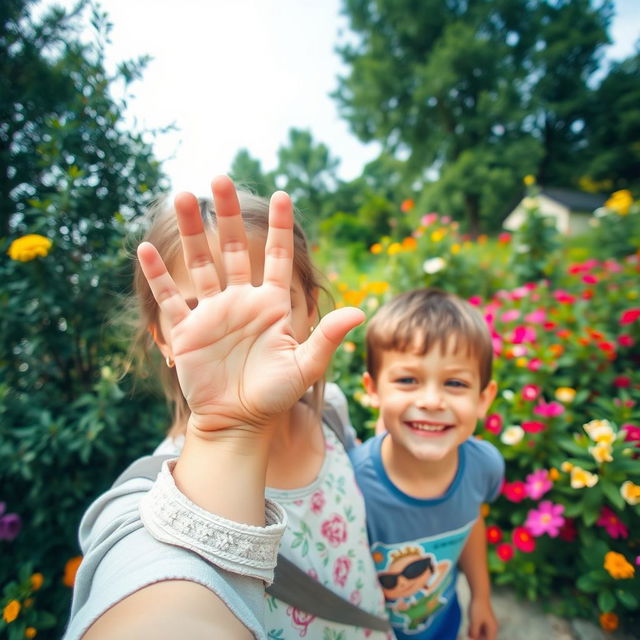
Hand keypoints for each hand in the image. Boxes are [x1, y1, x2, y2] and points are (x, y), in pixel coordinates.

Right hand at [137, 176, 363, 436]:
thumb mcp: (304, 368)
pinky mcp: (186, 331)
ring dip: (192, 232)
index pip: (278, 257)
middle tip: (221, 179)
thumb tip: (359, 312)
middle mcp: (241, 302)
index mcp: (272, 306)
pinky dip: (158, 276)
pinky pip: (170, 298)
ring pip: (201, 264)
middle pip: (235, 249)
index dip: (280, 227)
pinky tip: (145, 249)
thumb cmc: (274, 396)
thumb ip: (326, 338)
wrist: (238, 422)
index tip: (283, 195)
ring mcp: (212, 313)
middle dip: (228, 215)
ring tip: (181, 196)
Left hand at [467, 596, 497, 639]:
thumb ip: (474, 633)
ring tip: (466, 633)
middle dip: (476, 638)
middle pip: (484, 638)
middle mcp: (491, 627)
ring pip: (480, 633)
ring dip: (474, 634)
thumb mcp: (474, 622)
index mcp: (492, 629)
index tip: (471, 639)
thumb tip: (471, 639)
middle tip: (468, 637)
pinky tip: (468, 628)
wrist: (479, 594)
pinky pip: (478, 628)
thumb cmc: (478, 608)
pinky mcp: (483, 619)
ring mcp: (487, 623)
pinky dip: (473, 629)